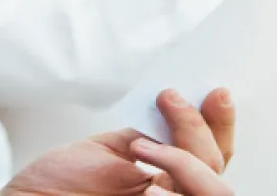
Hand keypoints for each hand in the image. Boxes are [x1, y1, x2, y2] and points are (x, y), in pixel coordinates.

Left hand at [0, 89, 235, 195]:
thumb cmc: (56, 188)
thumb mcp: (106, 151)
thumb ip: (145, 135)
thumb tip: (177, 101)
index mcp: (166, 178)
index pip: (212, 154)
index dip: (220, 123)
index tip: (215, 91)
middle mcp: (171, 194)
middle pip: (216, 167)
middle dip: (200, 129)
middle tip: (170, 98)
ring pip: (211, 187)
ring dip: (186, 154)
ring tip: (142, 143)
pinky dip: (172, 175)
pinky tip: (145, 165)